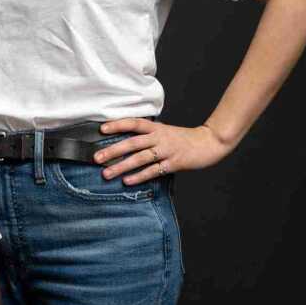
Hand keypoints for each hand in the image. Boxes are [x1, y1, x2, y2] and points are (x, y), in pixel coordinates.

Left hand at [93, 118, 231, 184]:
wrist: (209, 142)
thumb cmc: (184, 138)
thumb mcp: (165, 131)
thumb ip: (148, 135)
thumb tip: (126, 141)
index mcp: (156, 127)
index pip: (133, 123)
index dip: (117, 124)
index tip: (101, 129)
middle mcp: (159, 137)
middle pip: (132, 143)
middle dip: (112, 151)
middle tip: (96, 158)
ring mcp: (167, 150)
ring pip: (140, 158)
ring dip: (122, 166)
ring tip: (107, 173)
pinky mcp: (174, 163)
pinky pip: (153, 171)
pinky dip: (139, 176)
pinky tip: (127, 181)